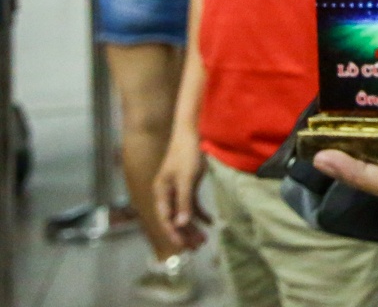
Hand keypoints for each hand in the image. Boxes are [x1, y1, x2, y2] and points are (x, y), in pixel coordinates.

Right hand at [154, 133, 208, 249]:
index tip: (185, 248)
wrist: (190, 135)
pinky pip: (192, 204)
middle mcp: (166, 195)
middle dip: (186, 234)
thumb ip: (184, 202)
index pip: (166, 220)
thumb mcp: (186, 180)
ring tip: (204, 240)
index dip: (175, 235)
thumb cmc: (186, 155)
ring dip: (193, 227)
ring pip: (184, 214)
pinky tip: (210, 222)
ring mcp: (176, 191)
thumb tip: (180, 224)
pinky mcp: (186, 186)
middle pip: (175, 220)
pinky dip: (200, 213)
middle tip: (199, 247)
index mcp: (161, 194)